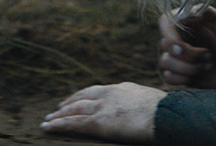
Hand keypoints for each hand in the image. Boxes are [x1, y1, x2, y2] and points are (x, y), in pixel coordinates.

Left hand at [41, 82, 164, 143]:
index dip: (84, 95)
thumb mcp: (152, 101)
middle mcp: (110, 94)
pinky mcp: (100, 122)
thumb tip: (145, 110)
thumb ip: (140, 103)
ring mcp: (104, 107)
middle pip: (82, 97)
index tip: (76, 99)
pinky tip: (48, 127)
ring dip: (59, 115)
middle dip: (68, 103)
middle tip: (57, 108)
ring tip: (47, 120)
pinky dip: (59, 125)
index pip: (98, 91)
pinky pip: (73, 123)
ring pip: (74, 110)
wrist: (168, 115)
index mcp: (123, 88)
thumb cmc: (167, 112)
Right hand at [158, 5, 215, 90]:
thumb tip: (186, 9)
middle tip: (208, 55)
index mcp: (190, 22)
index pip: (165, 22)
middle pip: (164, 43)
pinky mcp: (183, 74)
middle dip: (185, 54)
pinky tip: (198, 77)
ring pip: (164, 62)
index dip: (169, 34)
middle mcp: (183, 38)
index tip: (183, 45)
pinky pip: (168, 77)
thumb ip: (207, 14)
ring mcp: (181, 57)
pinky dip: (182, 78)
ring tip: (208, 66)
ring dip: (187, 67)